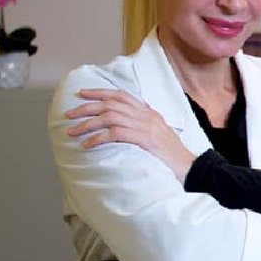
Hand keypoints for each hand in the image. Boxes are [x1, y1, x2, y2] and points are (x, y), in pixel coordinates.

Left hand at [66, 88, 198, 181]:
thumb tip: (122, 128)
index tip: (82, 94)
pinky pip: (116, 134)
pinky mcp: (145, 140)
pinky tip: (88, 145)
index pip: (121, 95)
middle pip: (111, 104)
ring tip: (72, 132)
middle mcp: (147, 116)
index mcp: (150, 113)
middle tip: (69, 115)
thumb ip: (142, 127)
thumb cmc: (173, 157)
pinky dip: (98, 138)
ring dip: (87, 124)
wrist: (191, 168)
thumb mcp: (158, 136)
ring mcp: (147, 127)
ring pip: (110, 117)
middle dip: (86, 108)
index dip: (100, 92)